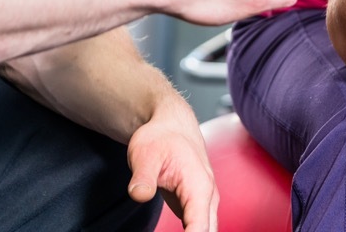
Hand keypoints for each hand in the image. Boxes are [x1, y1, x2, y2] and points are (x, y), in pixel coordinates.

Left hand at [126, 100, 217, 231]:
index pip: (200, 228)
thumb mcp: (144, 153)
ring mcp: (204, 204)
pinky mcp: (196, 208)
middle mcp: (207, 198)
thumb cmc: (160, 137)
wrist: (171, 125)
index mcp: (199, 187)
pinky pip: (198, 231)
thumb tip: (138, 194)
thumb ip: (143, 176)